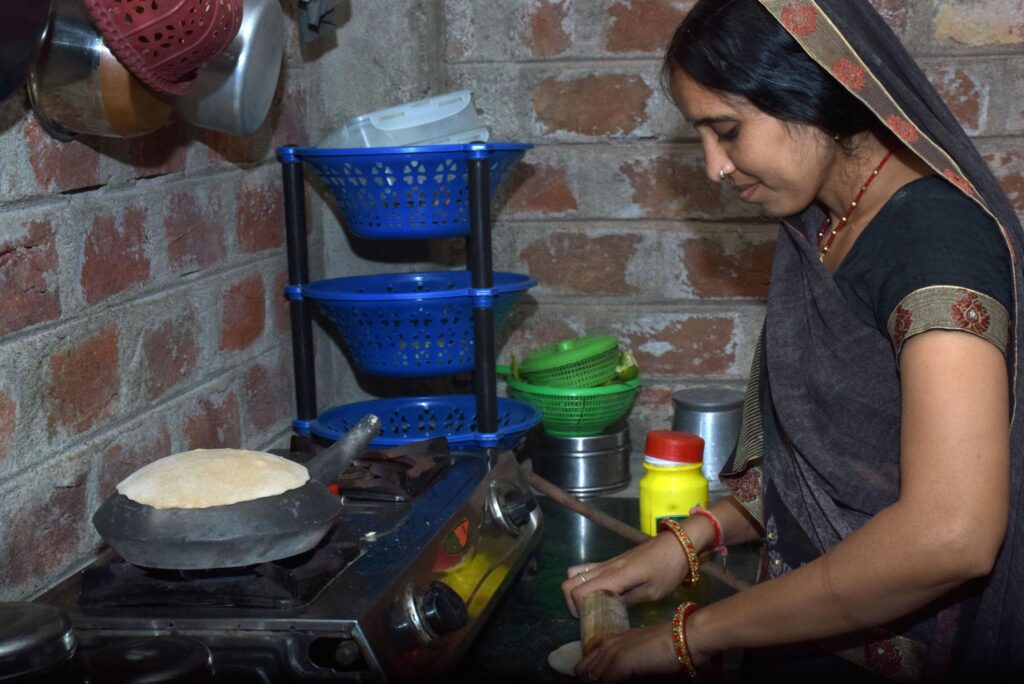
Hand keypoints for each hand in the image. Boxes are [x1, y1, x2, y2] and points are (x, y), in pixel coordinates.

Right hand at [561, 531, 689, 617]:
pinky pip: (588, 569)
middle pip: (570, 580)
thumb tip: (610, 610)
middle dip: (572, 600)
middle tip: (587, 614)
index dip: (577, 607)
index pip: (580, 591)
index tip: (588, 619)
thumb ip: (629, 601)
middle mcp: (606, 567)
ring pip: (576, 572)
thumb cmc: (669, 569)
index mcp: (616, 576)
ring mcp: (608, 562)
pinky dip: (585, 582)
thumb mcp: (653, 593)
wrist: (678, 544)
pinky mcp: (613, 560)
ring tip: (590, 604)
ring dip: (576, 589)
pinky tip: (600, 594)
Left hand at [572, 624, 679, 682]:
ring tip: (582, 683)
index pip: (598, 651)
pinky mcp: (624, 661)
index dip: (591, 662)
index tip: (584, 671)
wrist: (686, 636)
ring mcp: (619, 650)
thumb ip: (636, 657)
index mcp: (622, 637)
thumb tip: (628, 669)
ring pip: (597, 670)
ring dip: (592, 678)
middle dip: (586, 671)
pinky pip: (607, 678)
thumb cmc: (673, 643)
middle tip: (578, 679)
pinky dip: (603, 682)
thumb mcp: (648, 650)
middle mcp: (617, 642)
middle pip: (593, 660)